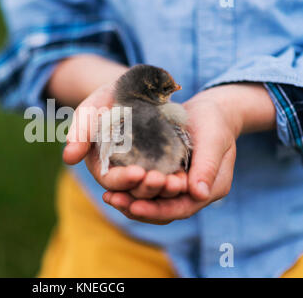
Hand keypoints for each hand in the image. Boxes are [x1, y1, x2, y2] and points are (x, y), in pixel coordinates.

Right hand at [63, 82, 190, 196]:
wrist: (137, 87)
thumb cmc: (109, 97)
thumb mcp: (93, 109)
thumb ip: (80, 131)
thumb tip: (68, 158)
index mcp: (100, 164)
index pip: (109, 179)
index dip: (122, 180)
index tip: (138, 173)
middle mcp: (121, 171)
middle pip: (133, 189)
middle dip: (147, 187)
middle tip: (162, 181)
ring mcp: (143, 169)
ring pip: (152, 188)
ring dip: (164, 189)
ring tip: (178, 182)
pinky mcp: (162, 164)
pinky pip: (169, 177)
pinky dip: (176, 180)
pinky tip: (187, 177)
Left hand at [103, 83, 275, 223]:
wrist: (209, 111)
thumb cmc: (214, 123)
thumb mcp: (213, 140)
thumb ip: (207, 166)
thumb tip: (200, 194)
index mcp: (208, 190)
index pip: (181, 208)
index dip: (157, 210)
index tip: (134, 206)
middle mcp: (190, 194)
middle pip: (162, 211)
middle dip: (137, 208)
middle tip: (113, 200)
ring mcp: (174, 186)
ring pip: (151, 202)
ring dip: (129, 201)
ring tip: (108, 197)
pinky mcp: (162, 175)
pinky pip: (144, 188)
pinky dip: (129, 189)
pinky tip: (110, 186)